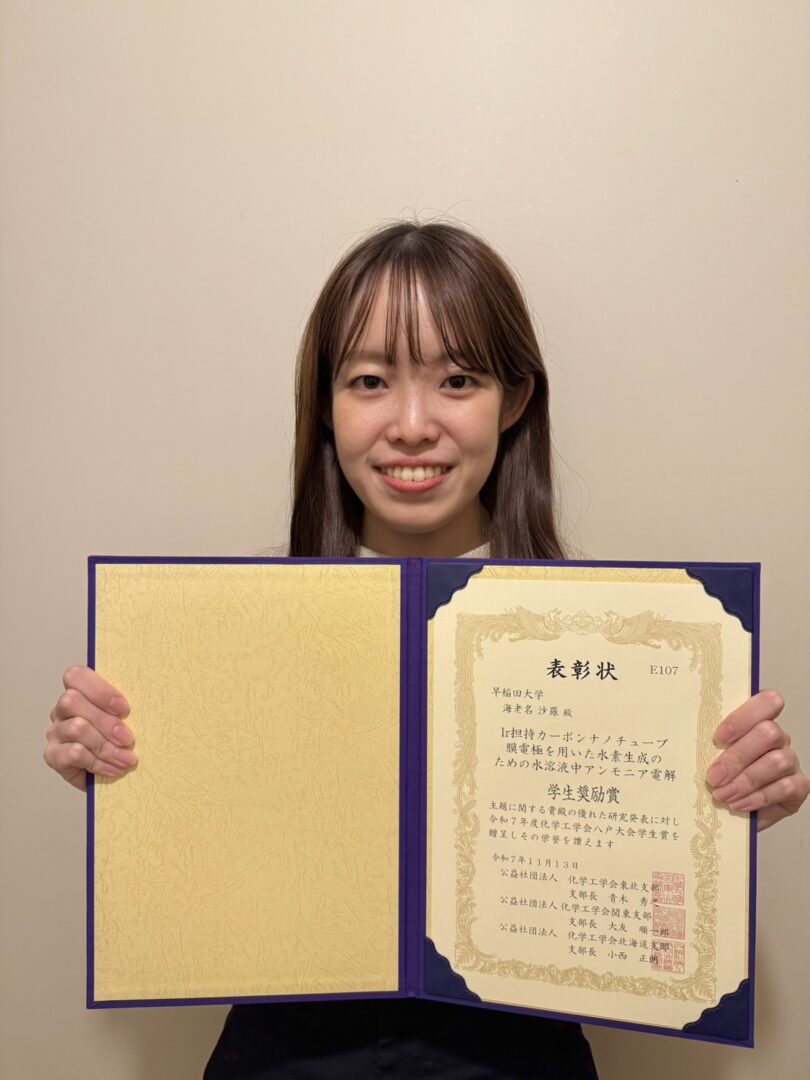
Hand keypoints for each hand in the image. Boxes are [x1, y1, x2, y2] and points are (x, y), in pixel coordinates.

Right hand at [44, 666, 136, 789]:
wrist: (110, 776)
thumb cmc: (119, 741)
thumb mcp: (125, 720)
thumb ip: (125, 710)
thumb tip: (145, 706)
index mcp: (80, 693)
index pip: (76, 676)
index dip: (99, 690)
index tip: (124, 708)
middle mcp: (63, 710)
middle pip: (72, 701)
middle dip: (105, 721)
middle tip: (128, 738)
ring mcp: (56, 732)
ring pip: (75, 728)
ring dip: (105, 746)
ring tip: (126, 759)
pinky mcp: (53, 755)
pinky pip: (73, 754)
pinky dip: (98, 763)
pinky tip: (113, 769)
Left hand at [708, 690, 808, 830]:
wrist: (740, 808)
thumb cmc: (723, 774)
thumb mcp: (712, 755)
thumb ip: (708, 744)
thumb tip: (684, 741)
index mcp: (758, 721)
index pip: (767, 702)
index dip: (744, 717)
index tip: (718, 737)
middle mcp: (778, 738)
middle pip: (769, 732)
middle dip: (737, 756)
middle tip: (714, 776)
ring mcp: (791, 761)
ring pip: (777, 761)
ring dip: (746, 780)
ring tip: (723, 794)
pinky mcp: (799, 786)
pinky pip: (785, 788)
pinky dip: (758, 797)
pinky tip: (738, 804)